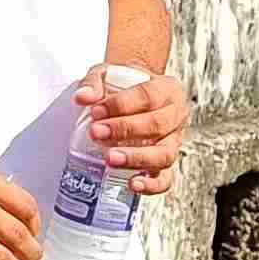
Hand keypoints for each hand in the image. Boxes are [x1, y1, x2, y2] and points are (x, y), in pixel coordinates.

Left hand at [77, 67, 189, 197]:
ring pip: (164, 154)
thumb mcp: (108, 74)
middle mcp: (176, 116)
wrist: (135, 96)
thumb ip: (93, 82)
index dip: (122, 105)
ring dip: (136, 158)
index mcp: (167, 89)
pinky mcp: (166, 164)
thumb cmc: (124, 86)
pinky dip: (152, 184)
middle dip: (125, 130)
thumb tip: (82, 97)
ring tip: (110, 159)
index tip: (96, 111)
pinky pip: (166, 178)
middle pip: (157, 125)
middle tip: (97, 133)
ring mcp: (173, 142)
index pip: (148, 96)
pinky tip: (133, 184)